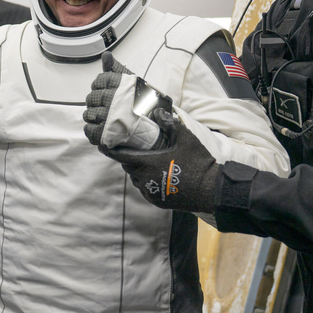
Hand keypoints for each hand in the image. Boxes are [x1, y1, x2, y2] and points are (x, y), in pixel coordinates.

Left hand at [84, 52, 173, 149]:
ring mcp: (111, 118)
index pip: (101, 80)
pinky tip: (98, 126)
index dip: (98, 85)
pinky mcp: (108, 134)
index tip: (102, 89)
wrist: (157, 129)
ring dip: (92, 114)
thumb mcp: (131, 84)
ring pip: (89, 113)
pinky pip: (90, 129)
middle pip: (93, 98)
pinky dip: (91, 128)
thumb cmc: (142, 105)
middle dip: (94, 101)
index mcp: (124, 87)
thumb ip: (115, 69)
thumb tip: (106, 55)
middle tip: (102, 104)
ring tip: (101, 116)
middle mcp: (117, 101)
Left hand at [101, 117, 219, 213]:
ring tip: (150, 162)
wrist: (210, 190)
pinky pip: (146, 189)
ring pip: (137, 179)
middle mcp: (145, 179)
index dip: (109, 150)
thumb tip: (158, 111)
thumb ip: (170, 124)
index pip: (120, 156)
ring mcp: (150, 192)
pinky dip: (148, 182)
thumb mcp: (185, 139)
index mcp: (148, 163)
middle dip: (129, 158)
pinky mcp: (157, 201)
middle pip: (128, 167)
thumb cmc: (197, 163)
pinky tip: (159, 176)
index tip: (102, 145)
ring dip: (139, 171)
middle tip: (136, 150)